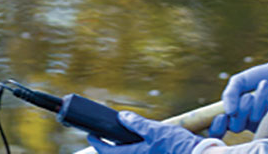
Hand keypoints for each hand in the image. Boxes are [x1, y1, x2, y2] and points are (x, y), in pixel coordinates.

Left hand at [85, 111, 209, 153]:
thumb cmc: (177, 146)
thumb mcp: (155, 130)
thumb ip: (137, 124)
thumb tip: (122, 117)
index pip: (107, 151)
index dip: (97, 142)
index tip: (91, 135)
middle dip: (111, 146)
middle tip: (105, 135)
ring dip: (126, 147)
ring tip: (123, 136)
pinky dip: (138, 149)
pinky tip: (142, 141)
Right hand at [206, 47, 267, 137]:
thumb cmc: (258, 77)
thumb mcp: (239, 82)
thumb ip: (229, 94)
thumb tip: (228, 112)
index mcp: (234, 115)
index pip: (219, 131)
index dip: (218, 127)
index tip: (222, 116)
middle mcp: (247, 122)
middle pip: (236, 126)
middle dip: (242, 109)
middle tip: (249, 95)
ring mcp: (262, 124)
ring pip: (254, 120)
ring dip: (258, 100)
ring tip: (264, 85)